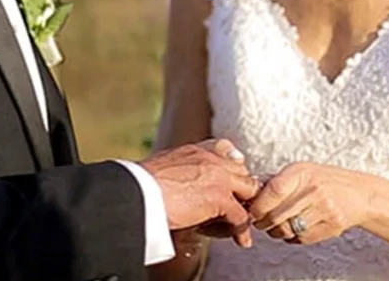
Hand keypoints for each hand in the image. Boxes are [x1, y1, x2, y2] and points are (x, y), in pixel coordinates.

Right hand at [142, 138, 259, 247]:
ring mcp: (218, 177)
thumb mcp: (163, 168)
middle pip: (242, 171)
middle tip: (239, 207)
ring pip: (248, 190)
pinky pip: (241, 215)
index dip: (231, 168)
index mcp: (195, 150)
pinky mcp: (220, 198)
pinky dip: (241, 229)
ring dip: (245, 208)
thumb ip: (179, 170)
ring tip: (241, 225)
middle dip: (242, 189)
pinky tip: (240, 238)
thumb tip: (180, 187)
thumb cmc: (142, 185)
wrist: (139, 193)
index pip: (226, 151)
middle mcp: (210, 159)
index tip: (230, 183)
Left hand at [248, 163, 373, 244]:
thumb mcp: (302, 171)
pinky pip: (301, 238)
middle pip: (276, 215)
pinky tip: (293, 229)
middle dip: (262, 222)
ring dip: (275, 232)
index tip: (253, 210)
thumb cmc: (326, 180)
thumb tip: (251, 193)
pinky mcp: (331, 226)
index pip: (273, 191)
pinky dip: (292, 238)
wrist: (359, 193)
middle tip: (260, 221)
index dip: (258, 205)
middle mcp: (312, 190)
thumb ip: (279, 181)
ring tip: (275, 226)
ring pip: (287, 229)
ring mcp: (323, 209)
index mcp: (302, 173)